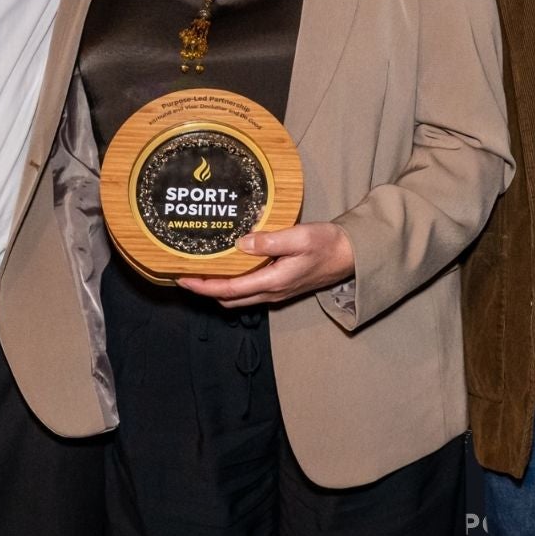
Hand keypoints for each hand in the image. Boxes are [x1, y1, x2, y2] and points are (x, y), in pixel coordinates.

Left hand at [178, 222, 353, 307]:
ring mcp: (276, 291)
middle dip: (204, 290)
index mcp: (273, 282)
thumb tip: (240, 244)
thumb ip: (270, 241)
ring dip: (217, 288)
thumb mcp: (300, 237)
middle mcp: (271, 292)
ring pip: (238, 297)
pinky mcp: (280, 286)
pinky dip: (232, 283)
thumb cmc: (328, 244)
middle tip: (184, 273)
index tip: (182, 279)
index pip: (229, 290)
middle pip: (229, 299)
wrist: (352, 255)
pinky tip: (227, 266)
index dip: (203, 286)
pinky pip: (249, 290)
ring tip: (201, 270)